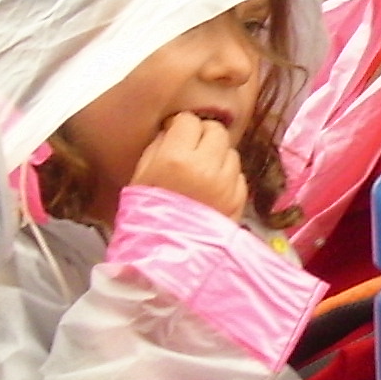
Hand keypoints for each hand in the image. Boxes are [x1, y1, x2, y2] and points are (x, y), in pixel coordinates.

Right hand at [130, 114, 250, 222]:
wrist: (167, 259)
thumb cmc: (146, 217)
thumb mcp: (140, 178)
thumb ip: (158, 147)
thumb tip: (173, 131)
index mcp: (176, 158)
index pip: (189, 121)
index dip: (181, 127)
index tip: (176, 135)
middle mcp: (206, 166)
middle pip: (216, 131)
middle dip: (204, 136)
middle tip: (192, 150)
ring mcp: (227, 184)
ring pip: (231, 151)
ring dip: (218, 157)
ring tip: (202, 173)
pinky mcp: (240, 199)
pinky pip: (238, 175)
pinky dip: (228, 178)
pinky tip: (212, 190)